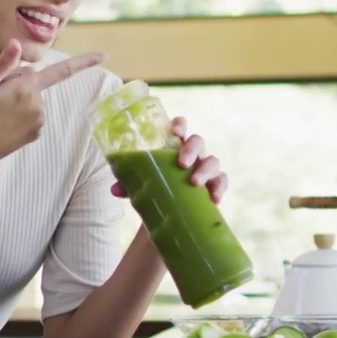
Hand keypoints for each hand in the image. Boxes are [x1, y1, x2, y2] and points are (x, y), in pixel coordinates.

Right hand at [0, 39, 105, 168]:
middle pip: (33, 81)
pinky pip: (31, 114)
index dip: (84, 62)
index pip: (62, 71)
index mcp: (27, 88)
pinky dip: (18, 114)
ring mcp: (39, 121)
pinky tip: (1, 121)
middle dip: (16, 82)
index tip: (105, 55)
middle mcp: (38, 104)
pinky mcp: (35, 134)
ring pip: (31, 98)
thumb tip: (18, 44)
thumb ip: (3, 64)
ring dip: (16, 99)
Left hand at [110, 116, 228, 202]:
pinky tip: (214, 198)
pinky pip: (222, 181)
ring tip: (194, 182)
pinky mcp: (214, 184)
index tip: (174, 132)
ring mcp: (205, 168)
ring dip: (204, 169)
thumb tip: (115, 189)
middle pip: (197, 141)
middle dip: (191, 149)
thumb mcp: (140, 185)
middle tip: (181, 163)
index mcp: (173, 146)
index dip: (179, 124)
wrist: (169, 212)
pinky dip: (219, 188)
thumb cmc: (154, 189)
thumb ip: (128, 184)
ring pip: (213, 160)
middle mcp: (192, 154)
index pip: (179, 127)